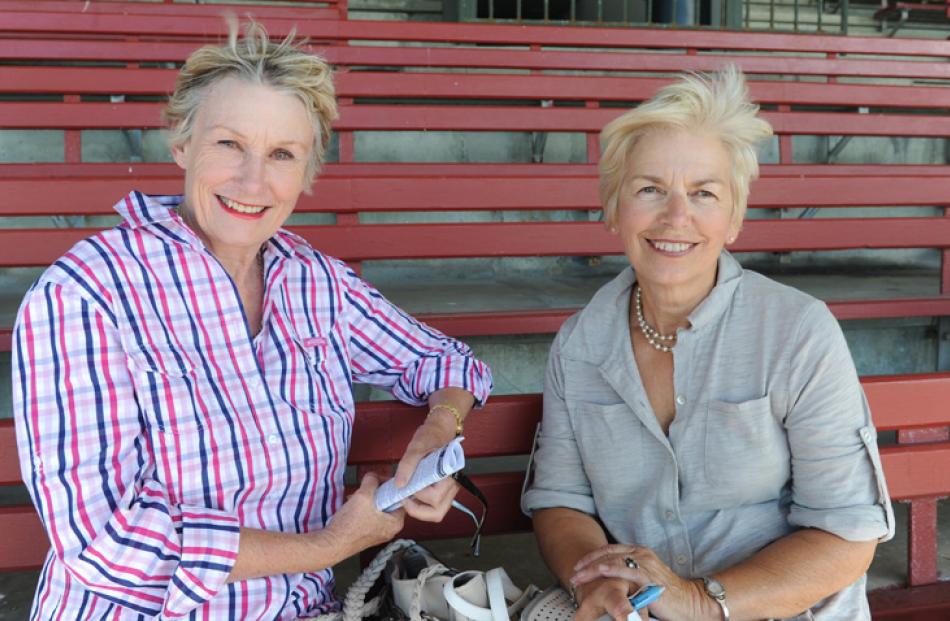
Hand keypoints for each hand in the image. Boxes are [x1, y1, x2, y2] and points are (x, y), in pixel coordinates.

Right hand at [323, 473, 404, 559]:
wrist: (332, 544)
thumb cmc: (349, 526)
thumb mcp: (363, 495)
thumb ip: (371, 481)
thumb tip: (373, 476)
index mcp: (396, 522)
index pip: (400, 498)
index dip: (390, 485)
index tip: (381, 479)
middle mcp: (390, 530)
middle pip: (388, 502)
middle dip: (376, 492)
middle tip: (368, 487)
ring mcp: (379, 533)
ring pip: (378, 508)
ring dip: (368, 499)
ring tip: (357, 496)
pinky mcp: (367, 534)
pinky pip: (370, 516)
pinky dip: (362, 508)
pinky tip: (352, 505)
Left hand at [394, 418, 458, 521]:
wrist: (440, 429)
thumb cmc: (431, 435)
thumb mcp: (416, 446)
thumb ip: (407, 465)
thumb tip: (399, 485)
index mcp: (448, 474)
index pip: (435, 499)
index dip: (418, 500)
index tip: (404, 491)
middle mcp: (452, 484)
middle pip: (438, 512)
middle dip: (418, 511)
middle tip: (405, 499)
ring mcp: (449, 488)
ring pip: (437, 511)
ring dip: (420, 509)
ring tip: (408, 496)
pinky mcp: (444, 489)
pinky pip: (435, 505)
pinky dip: (422, 504)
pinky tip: (413, 493)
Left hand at [572, 544, 710, 620]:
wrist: (690, 603)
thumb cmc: (667, 594)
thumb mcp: (643, 579)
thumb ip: (628, 574)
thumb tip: (606, 579)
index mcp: (640, 552)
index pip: (610, 549)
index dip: (592, 556)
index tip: (578, 566)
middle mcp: (642, 554)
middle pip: (608, 553)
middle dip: (588, 562)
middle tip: (574, 572)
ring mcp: (646, 564)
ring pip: (613, 560)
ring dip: (593, 568)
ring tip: (579, 576)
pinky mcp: (650, 577)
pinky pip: (627, 570)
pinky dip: (611, 569)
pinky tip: (600, 570)